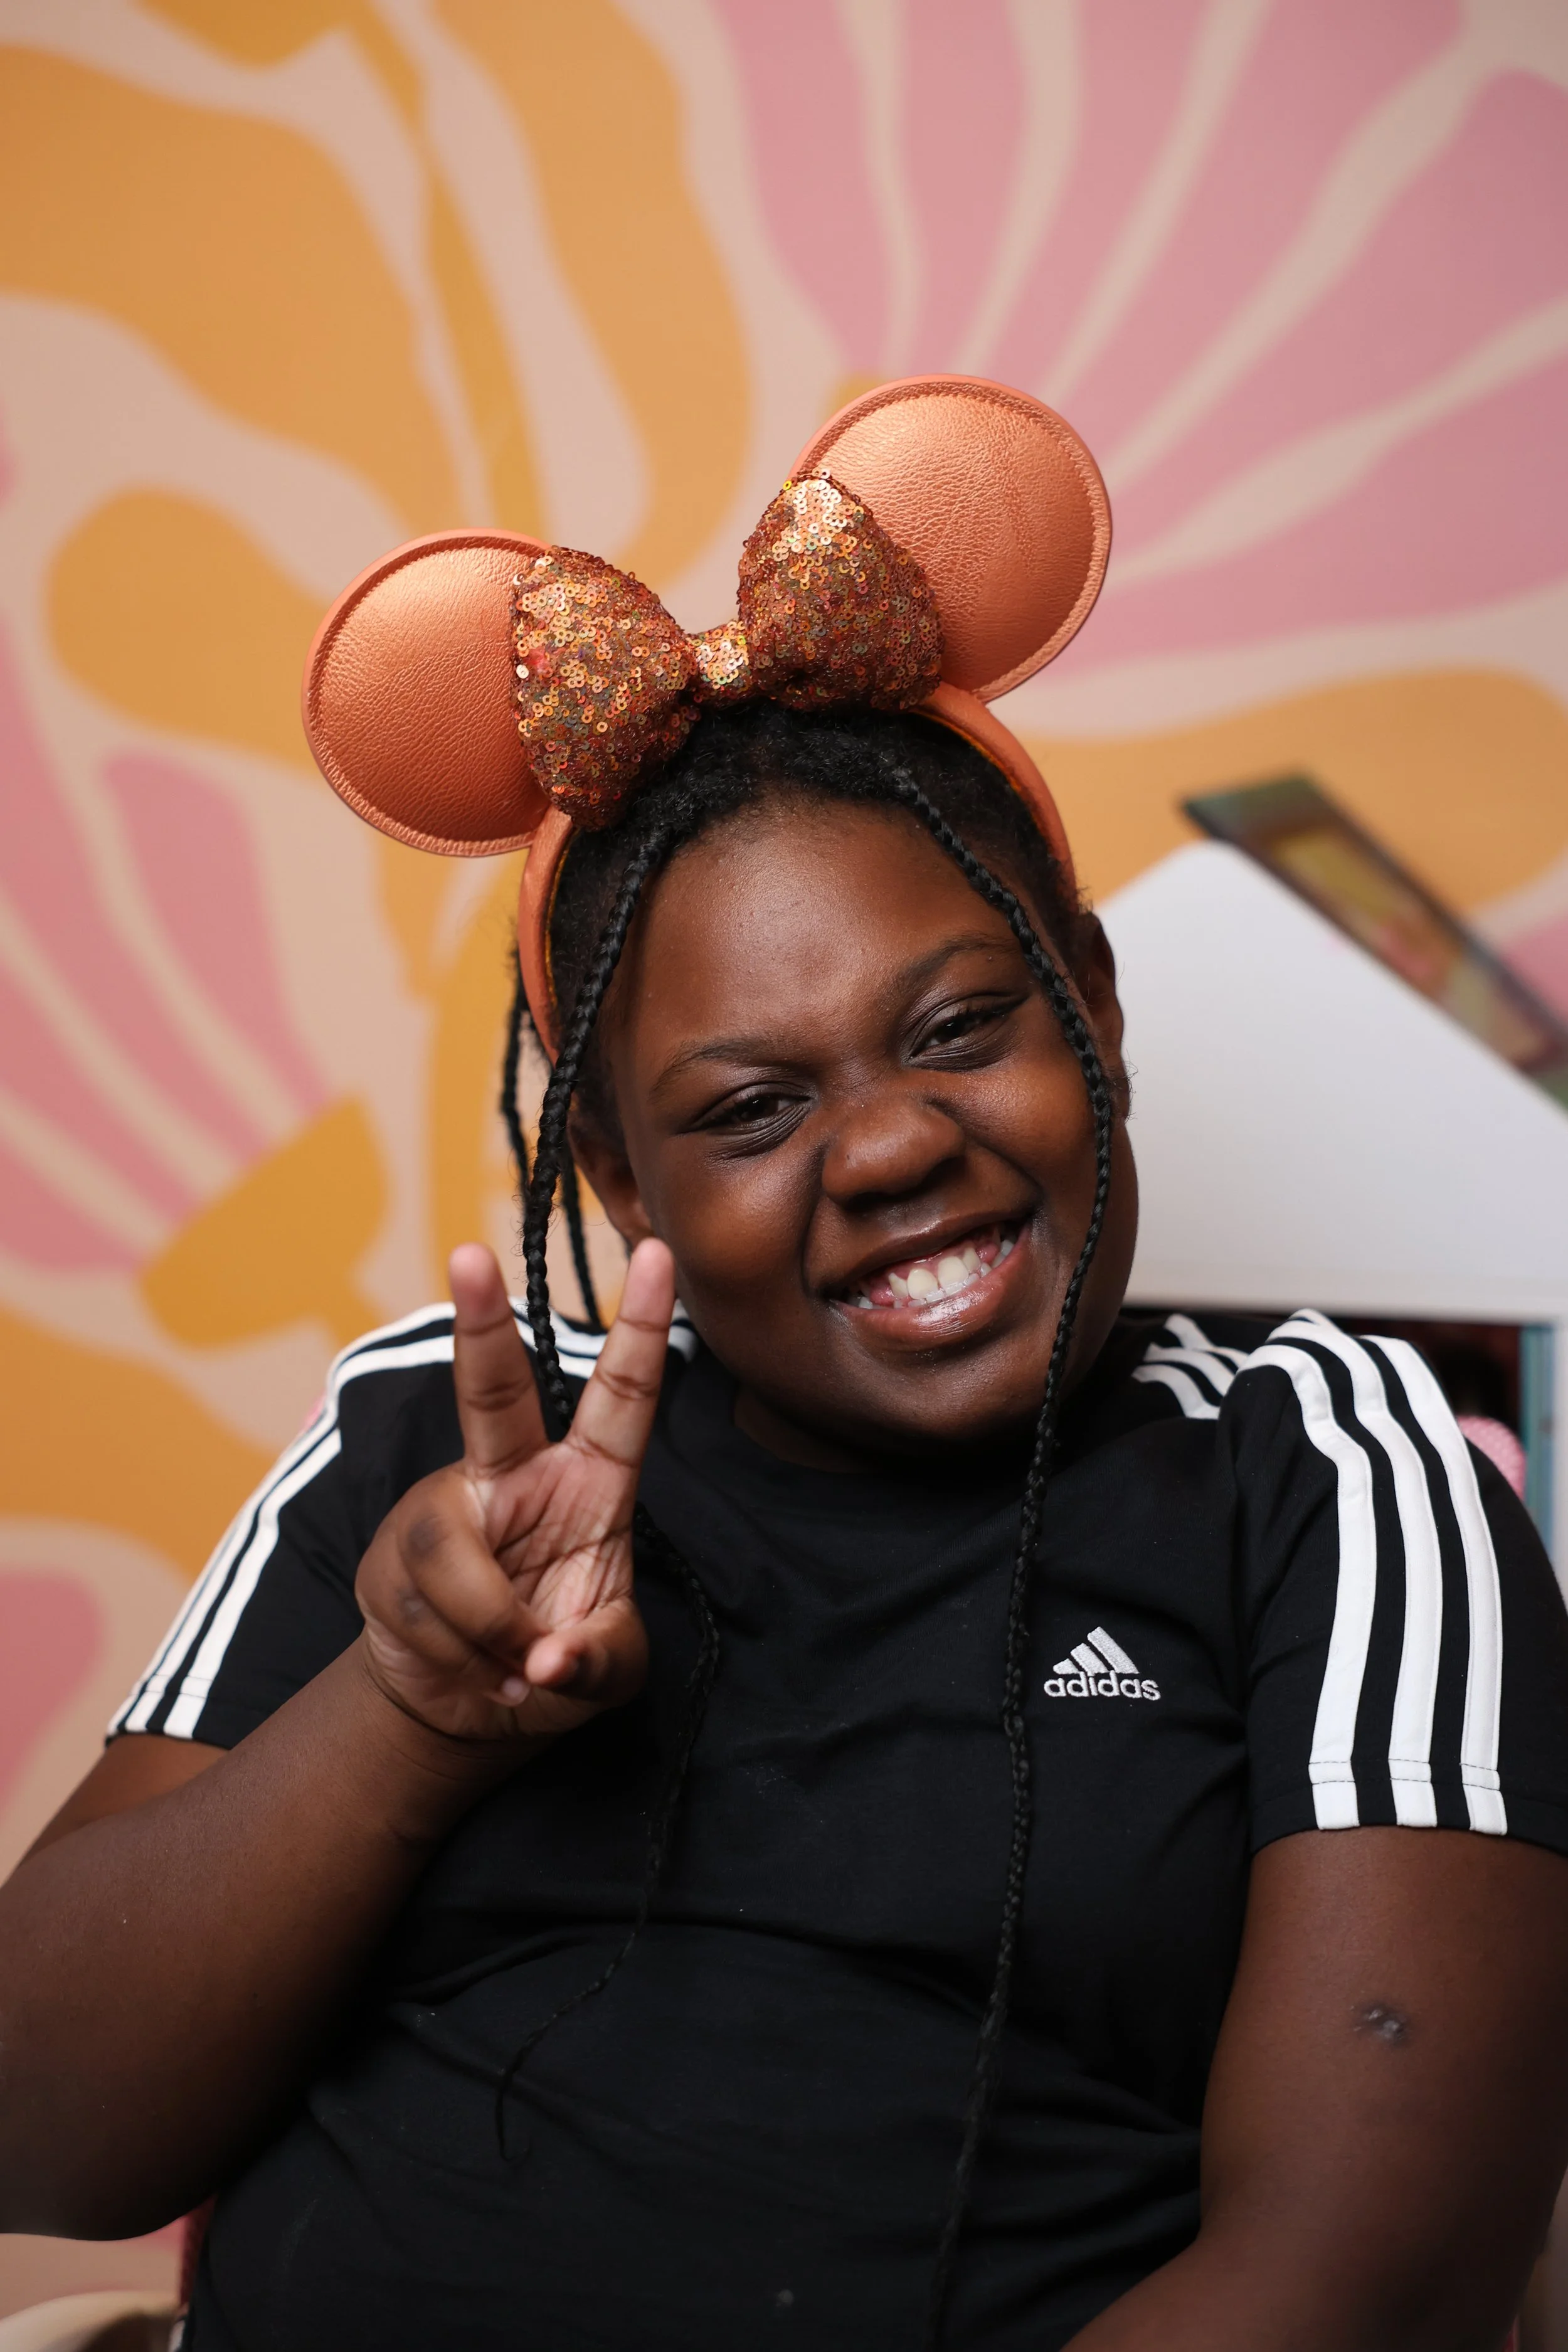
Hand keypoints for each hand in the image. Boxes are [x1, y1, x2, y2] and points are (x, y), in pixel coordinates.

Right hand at [355, 1238, 673, 1746]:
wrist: (468, 1707)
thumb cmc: (557, 1662)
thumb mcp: (609, 1669)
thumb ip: (600, 1660)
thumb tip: (551, 1658)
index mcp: (589, 1483)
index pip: (621, 1397)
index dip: (642, 1328)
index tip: (659, 1254)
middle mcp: (514, 1478)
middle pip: (494, 1393)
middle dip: (480, 1324)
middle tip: (468, 1256)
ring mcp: (446, 1511)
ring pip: (456, 1554)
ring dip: (493, 1631)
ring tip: (516, 1670)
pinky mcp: (392, 1558)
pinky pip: (424, 1606)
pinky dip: (463, 1660)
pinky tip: (477, 1673)